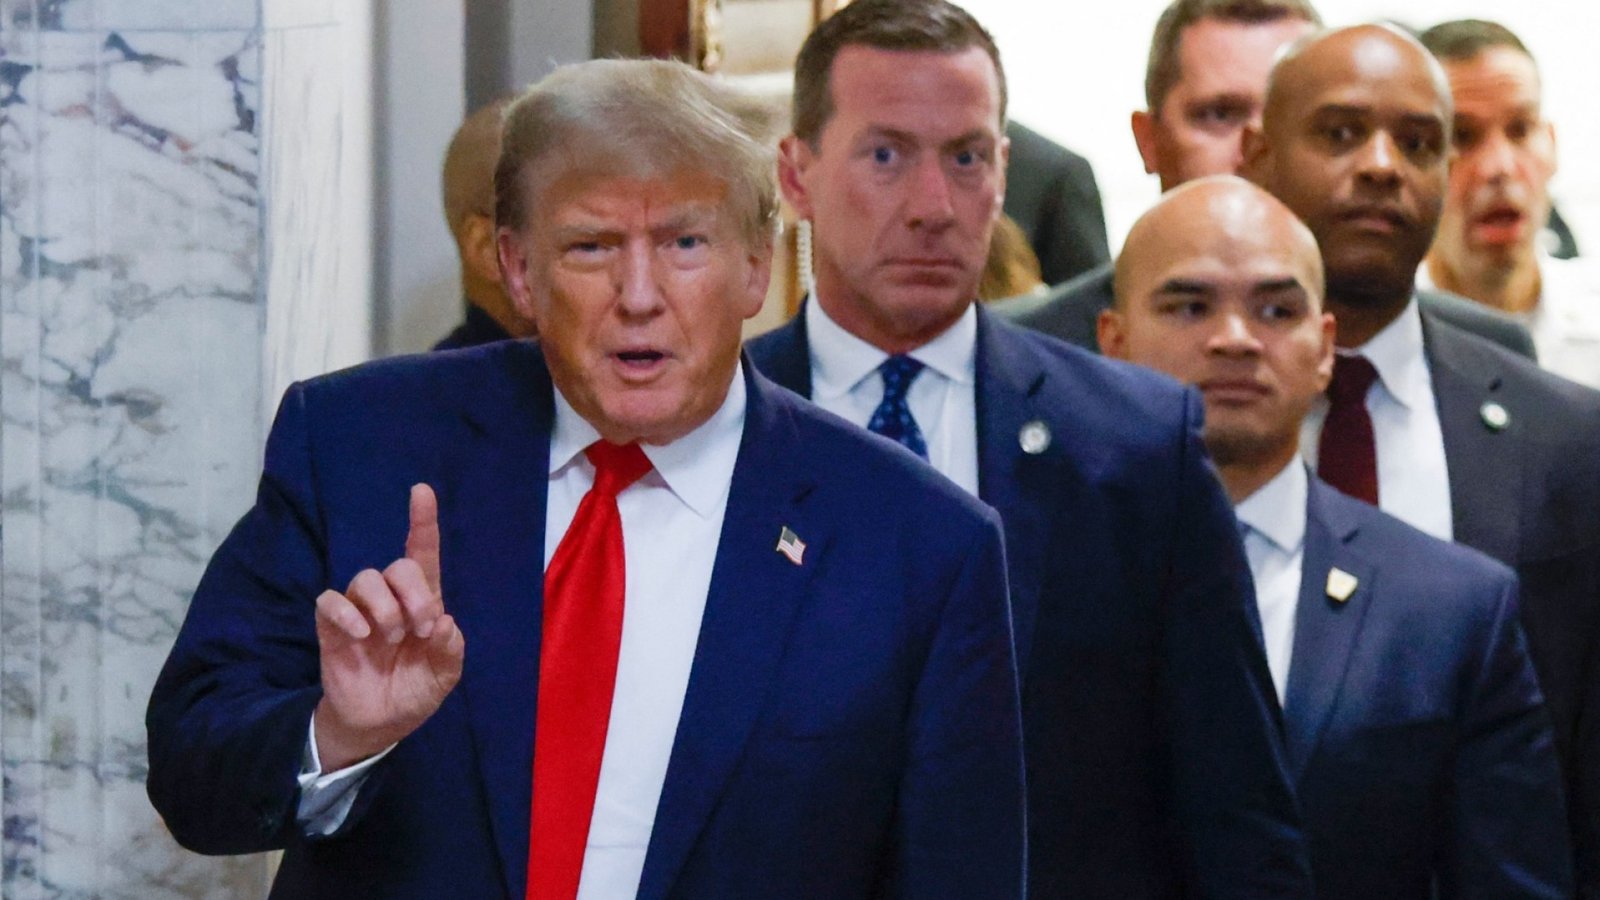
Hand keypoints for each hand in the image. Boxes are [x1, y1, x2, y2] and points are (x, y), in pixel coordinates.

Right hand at [312, 484, 465, 770]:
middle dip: (414, 593)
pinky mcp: (332, 628)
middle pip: (397, 566)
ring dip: (384, 606)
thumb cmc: (413, 691)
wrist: (377, 724)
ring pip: (365, 578)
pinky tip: (362, 634)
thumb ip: (450, 652)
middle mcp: (391, 600)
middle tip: (420, 628)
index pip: (422, 554)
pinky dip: (346, 612)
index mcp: (423, 604)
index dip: (422, 522)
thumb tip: (444, 622)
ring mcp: (360, 612)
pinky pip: (329, 600)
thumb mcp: (443, 678)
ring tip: (391, 637)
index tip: (421, 491)